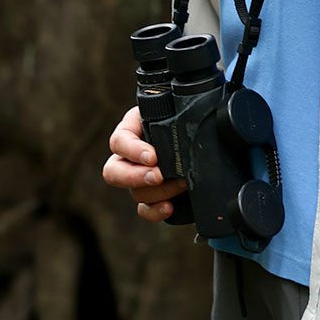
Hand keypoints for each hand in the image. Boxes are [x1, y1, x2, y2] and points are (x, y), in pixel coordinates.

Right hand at [101, 105, 187, 221]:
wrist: (205, 130)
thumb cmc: (190, 112)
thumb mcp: (179, 108)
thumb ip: (177, 111)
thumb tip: (187, 115)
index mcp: (133, 127)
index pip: (119, 141)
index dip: (132, 151)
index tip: (153, 157)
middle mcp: (131, 155)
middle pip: (113, 172)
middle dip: (135, 177)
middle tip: (159, 176)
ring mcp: (139, 177)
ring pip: (135, 192)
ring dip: (158, 191)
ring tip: (183, 183)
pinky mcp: (152, 195)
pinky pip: (144, 209)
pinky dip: (154, 211)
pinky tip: (169, 207)